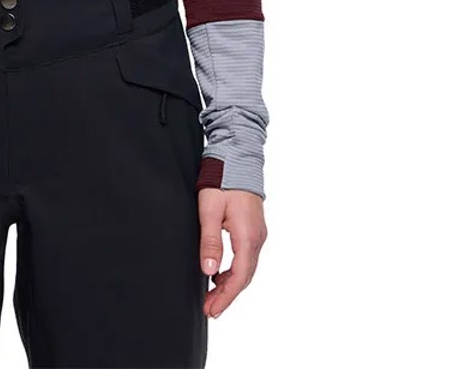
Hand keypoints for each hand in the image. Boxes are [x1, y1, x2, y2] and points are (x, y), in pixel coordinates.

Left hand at [198, 187, 266, 318]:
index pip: (238, 278)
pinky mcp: (254, 229)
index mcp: (247, 237)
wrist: (238, 158)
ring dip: (230, 284)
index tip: (211, 310)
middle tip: (209, 309)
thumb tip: (209, 272)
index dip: (225, 297)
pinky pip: (247, 257)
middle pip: (244, 277)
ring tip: (212, 296)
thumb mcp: (209, 211)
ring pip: (246, 268)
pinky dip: (234, 271)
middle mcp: (257, 239)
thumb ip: (210, 242)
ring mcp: (258, 234)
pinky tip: (220, 274)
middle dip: (227, 295)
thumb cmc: (222, 180)